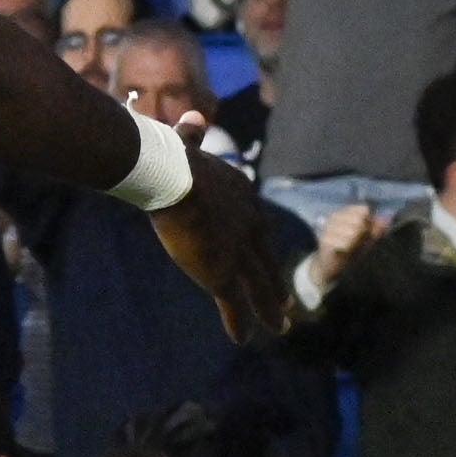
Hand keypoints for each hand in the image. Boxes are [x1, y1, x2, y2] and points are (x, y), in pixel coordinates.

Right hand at [153, 140, 294, 342]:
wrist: (173, 176)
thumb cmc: (169, 158)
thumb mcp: (184, 144)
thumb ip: (189, 135)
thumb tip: (190, 117)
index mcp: (241, 194)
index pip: (256, 226)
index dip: (262, 246)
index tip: (266, 258)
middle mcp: (248, 224)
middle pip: (265, 259)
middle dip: (275, 282)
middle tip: (286, 302)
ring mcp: (237, 251)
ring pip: (259, 285)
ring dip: (269, 308)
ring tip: (279, 327)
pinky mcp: (221, 272)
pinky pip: (234, 303)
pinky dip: (240, 322)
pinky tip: (243, 339)